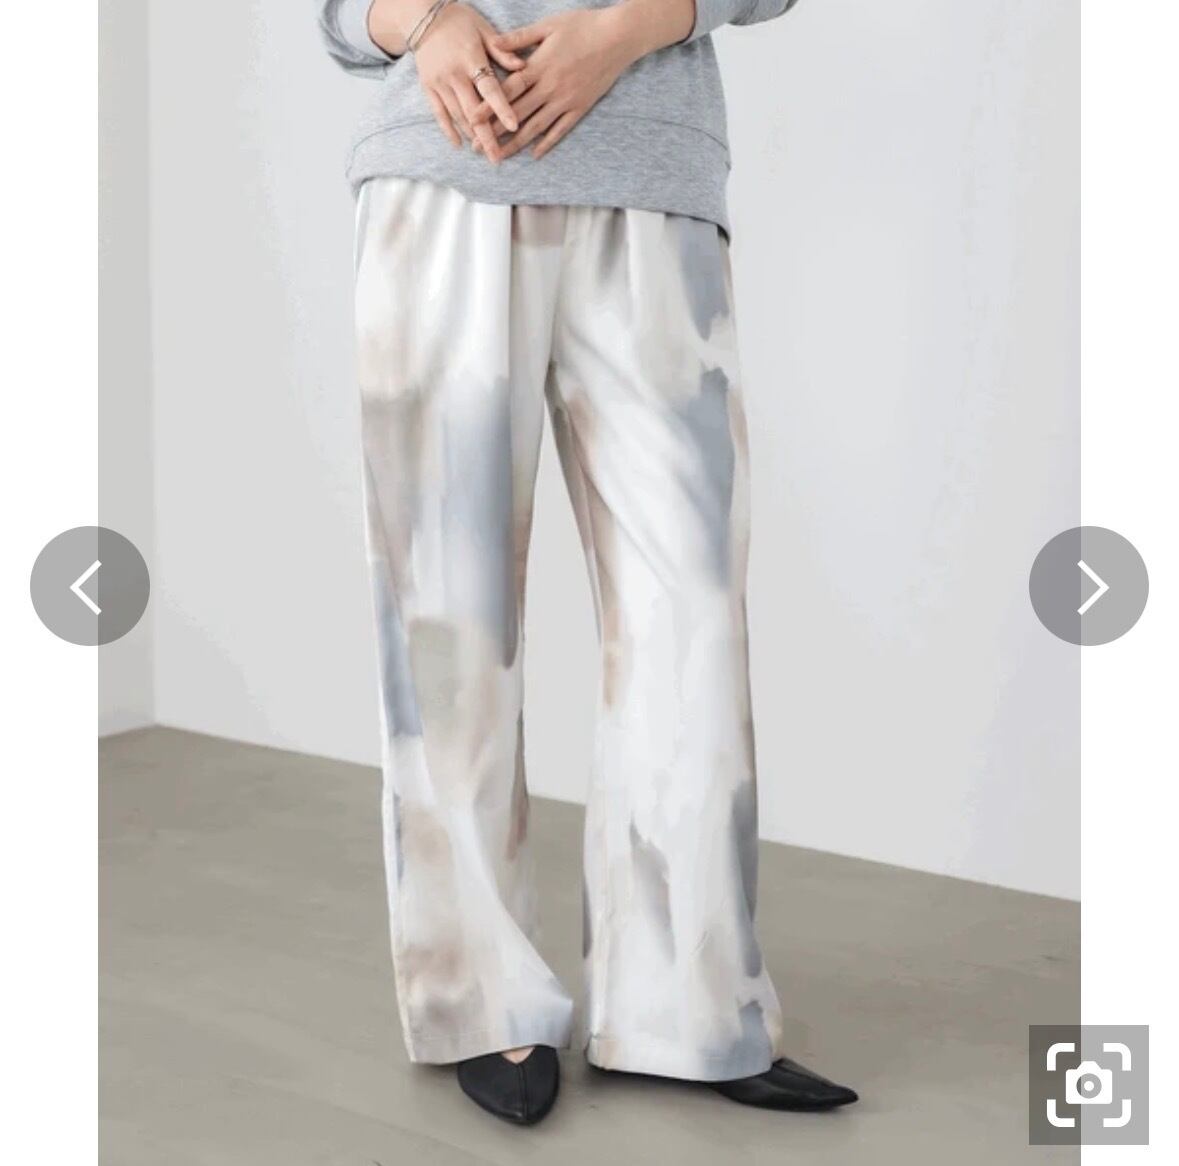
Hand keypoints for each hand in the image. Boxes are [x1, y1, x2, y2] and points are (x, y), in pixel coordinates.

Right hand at [367, 1, 525, 160]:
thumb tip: (523, 66)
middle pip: (473, 111)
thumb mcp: (483, 29)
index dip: (502, 109)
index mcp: (471, 58)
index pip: (490, 88)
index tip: (514, 127)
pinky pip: (439, 114)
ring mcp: (439, 82)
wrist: (422, 15)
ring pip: (457, 116)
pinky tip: (459, 145)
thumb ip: (502, 50)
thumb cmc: (460, 21)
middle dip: (487, 137)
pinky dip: (449, 130)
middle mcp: (454, 73)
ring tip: (485, 153)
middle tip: (498, 158)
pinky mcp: (428, 87)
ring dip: (472, 137)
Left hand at [482, 0, 695, 159]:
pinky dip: (547, 143)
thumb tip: (493, 45)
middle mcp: (550, 88)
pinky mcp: (580, 108)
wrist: (617, 37)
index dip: (488, 106)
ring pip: (536, 127)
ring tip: (501, 156)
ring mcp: (566, 101)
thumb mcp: (548, 26)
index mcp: (539, 67)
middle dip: (496, 131)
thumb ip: (519, 38)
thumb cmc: (582, 26)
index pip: (507, 91)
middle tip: (478, 147)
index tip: (471, 119)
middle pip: (517, 114)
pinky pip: (561, 130)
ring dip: (517, 144)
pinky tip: (534, 154)